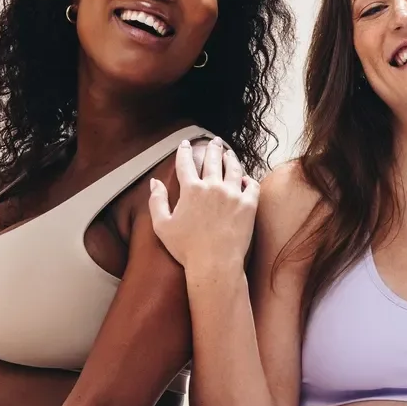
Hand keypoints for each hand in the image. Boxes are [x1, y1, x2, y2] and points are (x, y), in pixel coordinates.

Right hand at [147, 139, 256, 278]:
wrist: (215, 264)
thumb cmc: (186, 248)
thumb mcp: (162, 225)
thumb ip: (157, 201)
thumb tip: (154, 182)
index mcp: (191, 189)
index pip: (186, 163)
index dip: (185, 151)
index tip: (186, 144)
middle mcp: (213, 186)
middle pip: (213, 159)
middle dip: (212, 148)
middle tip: (214, 141)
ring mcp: (233, 194)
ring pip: (233, 168)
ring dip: (230, 158)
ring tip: (229, 153)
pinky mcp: (249, 205)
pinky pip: (252, 185)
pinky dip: (248, 179)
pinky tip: (245, 178)